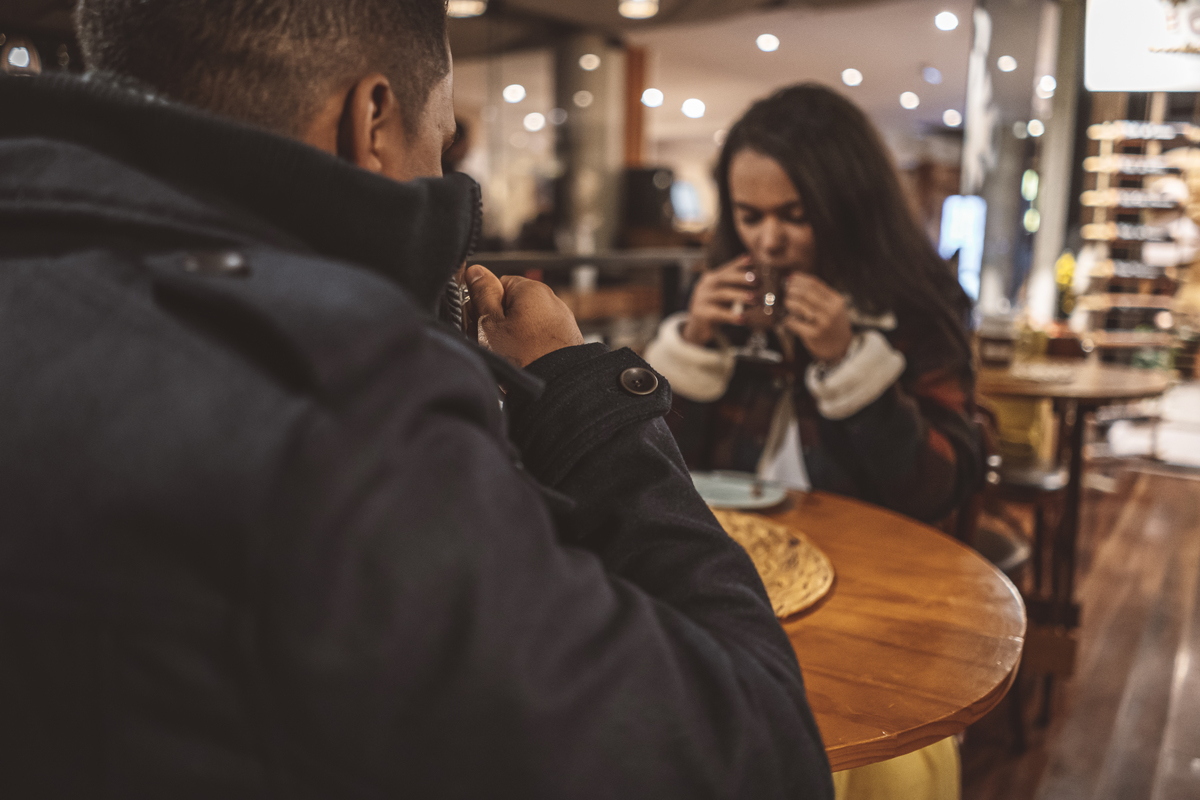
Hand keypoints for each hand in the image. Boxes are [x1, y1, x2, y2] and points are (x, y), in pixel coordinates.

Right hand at [466, 265, 584, 367]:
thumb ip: (482, 294)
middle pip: (510, 305)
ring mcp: (560, 321)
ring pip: (523, 324)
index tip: (478, 321)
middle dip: (497, 323)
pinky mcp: (565, 341)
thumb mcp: (490, 323)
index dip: (482, 304)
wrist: (558, 387)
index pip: (496, 284)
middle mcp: (550, 300)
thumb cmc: (524, 357)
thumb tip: (476, 271)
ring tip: (507, 357)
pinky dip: (528, 349)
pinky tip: (523, 362)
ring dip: (511, 338)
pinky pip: (538, 339)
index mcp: (531, 289)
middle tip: (488, 343)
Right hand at [681, 255, 756, 345]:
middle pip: (724, 278)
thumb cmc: (716, 309)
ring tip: (755, 299)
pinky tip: (743, 318)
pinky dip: (731, 315)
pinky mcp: (700, 313)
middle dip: (742, 278)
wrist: (697, 329)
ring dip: (740, 295)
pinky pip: (718, 313)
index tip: (753, 261)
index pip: (728, 269)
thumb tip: (759, 283)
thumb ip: (738, 288)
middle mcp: (706, 285)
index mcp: (712, 278)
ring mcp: (701, 298)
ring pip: (723, 294)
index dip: (740, 264)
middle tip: (757, 280)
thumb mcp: (726, 296)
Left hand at [782, 273, 853, 363]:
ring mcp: (823, 323)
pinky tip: (788, 320)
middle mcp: (831, 311)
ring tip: (787, 303)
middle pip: (805, 293)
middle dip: (792, 290)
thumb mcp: (832, 306)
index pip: (814, 284)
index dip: (799, 280)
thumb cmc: (832, 323)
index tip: (790, 279)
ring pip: (799, 306)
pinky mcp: (814, 335)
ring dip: (789, 302)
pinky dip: (788, 320)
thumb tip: (793, 279)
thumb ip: (818, 294)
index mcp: (836, 301)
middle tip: (786, 291)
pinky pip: (795, 323)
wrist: (841, 346)